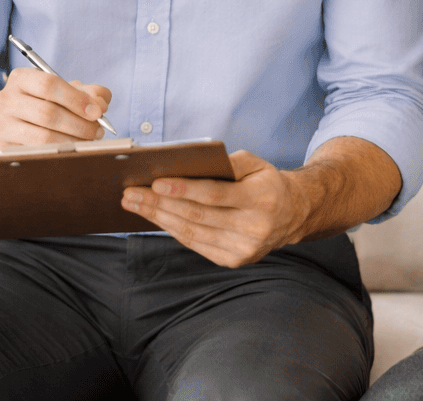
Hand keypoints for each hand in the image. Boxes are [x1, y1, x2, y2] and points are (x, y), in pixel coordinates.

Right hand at [0, 68, 111, 152]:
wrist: (11, 126)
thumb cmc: (43, 104)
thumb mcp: (62, 92)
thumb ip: (86, 91)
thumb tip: (102, 102)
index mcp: (21, 78)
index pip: (49, 84)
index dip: (76, 99)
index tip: (97, 111)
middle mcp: (6, 100)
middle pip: (47, 113)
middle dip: (79, 124)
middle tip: (98, 130)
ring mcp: (2, 125)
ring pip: (43, 137)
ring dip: (73, 141)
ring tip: (88, 141)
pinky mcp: (4, 148)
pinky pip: (37, 153)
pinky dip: (60, 152)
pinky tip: (73, 150)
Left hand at [120, 150, 307, 267]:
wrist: (292, 214)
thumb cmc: (265, 182)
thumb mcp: (255, 164)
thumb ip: (226, 162)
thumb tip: (185, 164)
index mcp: (261, 199)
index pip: (215, 195)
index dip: (184, 189)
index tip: (155, 182)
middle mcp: (253, 228)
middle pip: (197, 216)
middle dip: (159, 203)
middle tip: (130, 193)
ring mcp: (244, 249)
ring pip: (192, 232)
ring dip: (158, 217)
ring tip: (134, 203)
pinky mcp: (234, 260)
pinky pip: (195, 244)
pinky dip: (172, 229)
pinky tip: (155, 217)